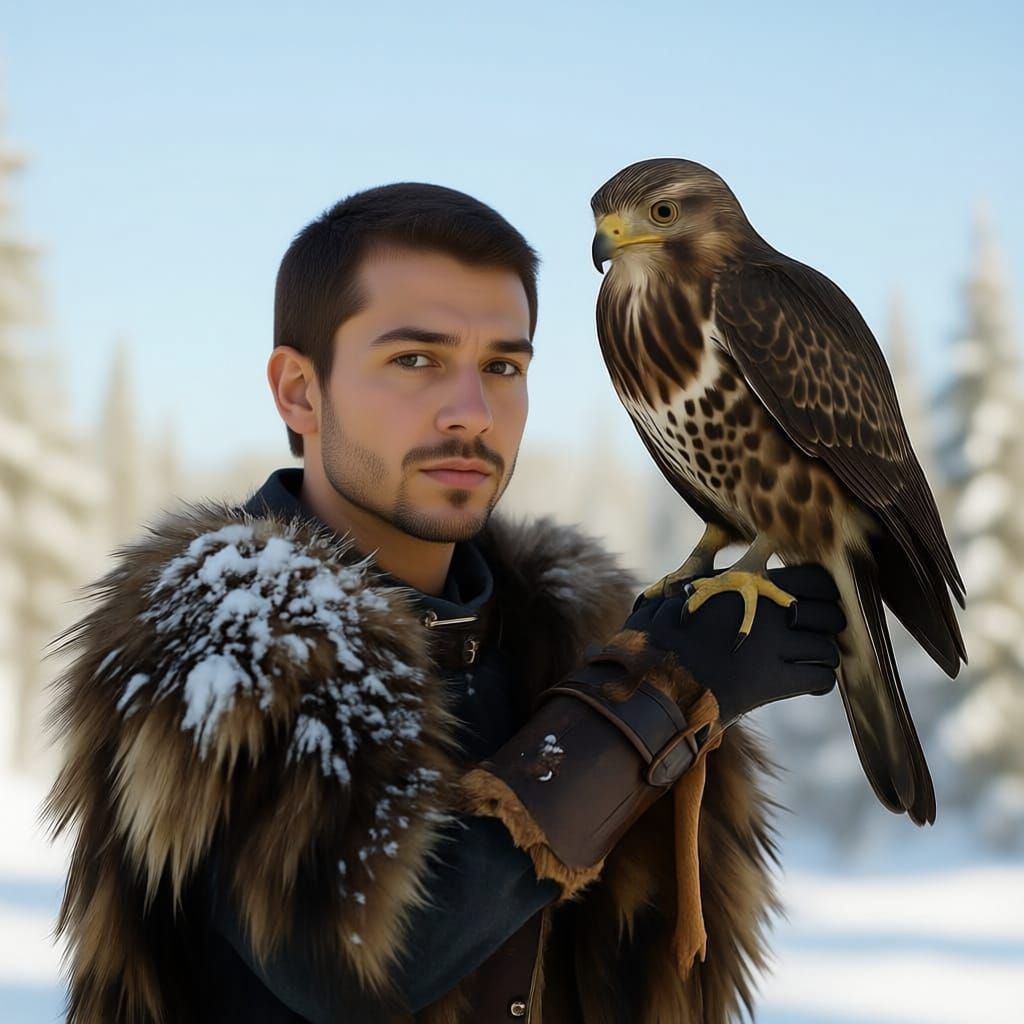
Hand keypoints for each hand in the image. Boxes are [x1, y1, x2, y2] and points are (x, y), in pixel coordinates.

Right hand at [625, 564, 844, 723]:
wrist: (654, 672)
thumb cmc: (664, 629)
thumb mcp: (684, 586)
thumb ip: (706, 566)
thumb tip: (711, 541)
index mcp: (754, 586)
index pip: (817, 580)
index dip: (822, 593)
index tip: (814, 604)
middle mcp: (770, 613)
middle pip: (831, 614)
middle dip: (828, 626)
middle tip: (815, 635)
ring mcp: (774, 648)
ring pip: (829, 649)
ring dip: (823, 656)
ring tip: (810, 662)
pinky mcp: (773, 682)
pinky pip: (821, 679)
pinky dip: (819, 682)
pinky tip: (807, 684)